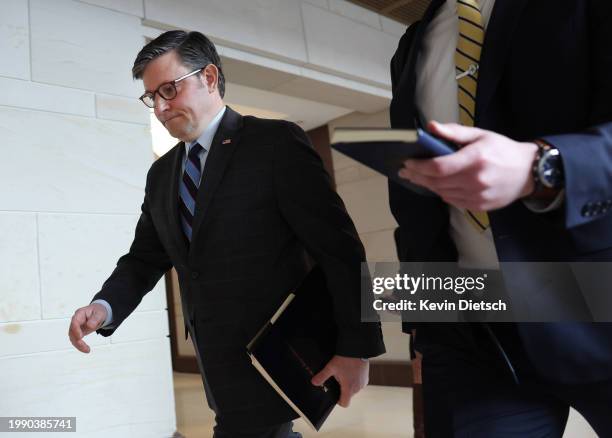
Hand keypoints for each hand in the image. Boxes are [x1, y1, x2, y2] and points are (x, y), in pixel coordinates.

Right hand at [68, 303, 106, 352]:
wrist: (99, 313)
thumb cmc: (98, 311)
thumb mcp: (100, 313)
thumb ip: (95, 319)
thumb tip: (89, 326)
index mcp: (80, 313)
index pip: (74, 322)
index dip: (76, 330)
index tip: (80, 336)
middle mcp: (76, 320)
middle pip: (72, 331)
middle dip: (77, 341)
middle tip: (85, 347)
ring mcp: (76, 327)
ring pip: (73, 338)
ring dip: (78, 345)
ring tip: (87, 350)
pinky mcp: (78, 333)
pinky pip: (76, 340)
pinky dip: (80, 346)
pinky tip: (86, 349)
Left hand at [311, 355, 368, 407]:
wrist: (357, 350)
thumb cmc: (344, 359)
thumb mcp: (331, 367)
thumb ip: (322, 376)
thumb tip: (314, 383)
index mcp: (349, 388)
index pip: (345, 403)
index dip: (339, 401)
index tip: (335, 394)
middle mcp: (357, 388)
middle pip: (349, 396)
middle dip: (343, 390)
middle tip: (338, 379)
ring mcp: (363, 383)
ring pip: (354, 389)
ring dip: (350, 385)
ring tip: (344, 374)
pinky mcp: (366, 378)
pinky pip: (359, 384)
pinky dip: (355, 380)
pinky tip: (351, 372)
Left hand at [398, 121, 537, 210]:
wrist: (528, 172)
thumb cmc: (502, 150)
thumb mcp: (480, 135)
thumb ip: (454, 132)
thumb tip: (431, 127)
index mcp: (475, 159)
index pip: (438, 167)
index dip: (419, 166)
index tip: (407, 162)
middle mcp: (475, 180)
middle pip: (436, 182)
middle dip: (417, 176)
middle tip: (405, 171)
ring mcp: (477, 196)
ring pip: (442, 193)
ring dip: (427, 185)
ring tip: (417, 177)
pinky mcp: (479, 206)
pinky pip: (452, 201)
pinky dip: (442, 193)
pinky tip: (437, 185)